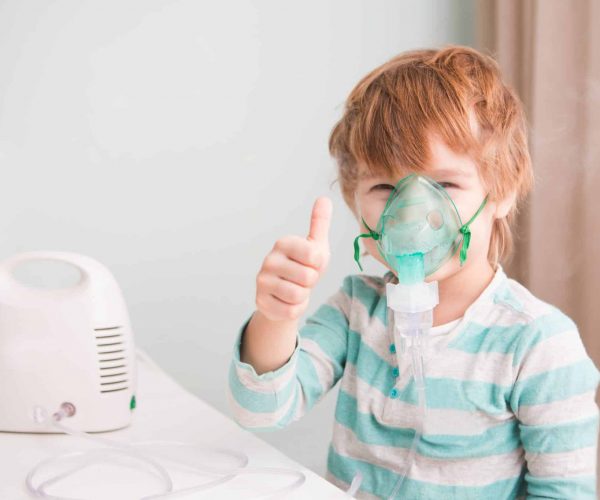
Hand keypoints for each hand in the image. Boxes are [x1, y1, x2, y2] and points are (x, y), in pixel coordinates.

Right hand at [255, 197, 331, 321]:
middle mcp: (269, 259)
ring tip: (295, 289)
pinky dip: (295, 309)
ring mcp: (262, 281)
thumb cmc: (303, 266)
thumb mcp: (316, 246)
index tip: (310, 264)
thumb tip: (324, 198)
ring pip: (298, 295)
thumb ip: (319, 223)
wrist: (285, 294)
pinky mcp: (260, 301)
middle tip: (302, 279)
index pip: (315, 257)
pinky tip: (287, 301)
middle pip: (308, 278)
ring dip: (303, 296)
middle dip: (311, 282)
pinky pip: (290, 311)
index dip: (319, 265)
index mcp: (283, 243)